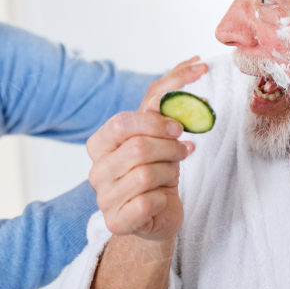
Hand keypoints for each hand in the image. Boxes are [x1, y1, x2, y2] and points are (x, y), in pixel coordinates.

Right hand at [86, 57, 206, 239]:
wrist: (156, 216)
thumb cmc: (157, 172)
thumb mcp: (158, 137)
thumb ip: (163, 107)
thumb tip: (192, 66)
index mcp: (100, 144)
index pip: (122, 122)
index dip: (154, 120)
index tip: (179, 125)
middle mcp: (96, 169)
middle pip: (137, 148)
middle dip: (168, 148)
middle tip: (185, 149)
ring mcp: (104, 198)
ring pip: (144, 175)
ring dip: (168, 172)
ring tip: (174, 172)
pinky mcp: (117, 222)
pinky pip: (146, 203)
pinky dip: (162, 198)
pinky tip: (162, 198)